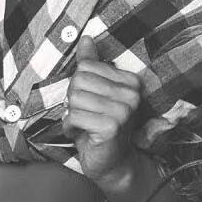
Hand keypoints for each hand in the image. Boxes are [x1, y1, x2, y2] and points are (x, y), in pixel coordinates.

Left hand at [62, 35, 142, 183]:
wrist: (113, 163)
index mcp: (130, 81)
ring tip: (84, 125)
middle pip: (79, 81)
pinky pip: (74, 116)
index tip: (89, 102)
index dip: (79, 85)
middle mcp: (131, 94)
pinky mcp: (111, 127)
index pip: (86, 67)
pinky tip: (82, 134)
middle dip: (73, 100)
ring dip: (71, 115)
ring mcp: (123, 111)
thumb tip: (86, 39)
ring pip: (74, 98)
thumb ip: (92, 65)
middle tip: (85, 115)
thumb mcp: (95, 92)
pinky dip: (70, 126)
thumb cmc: (101, 127)